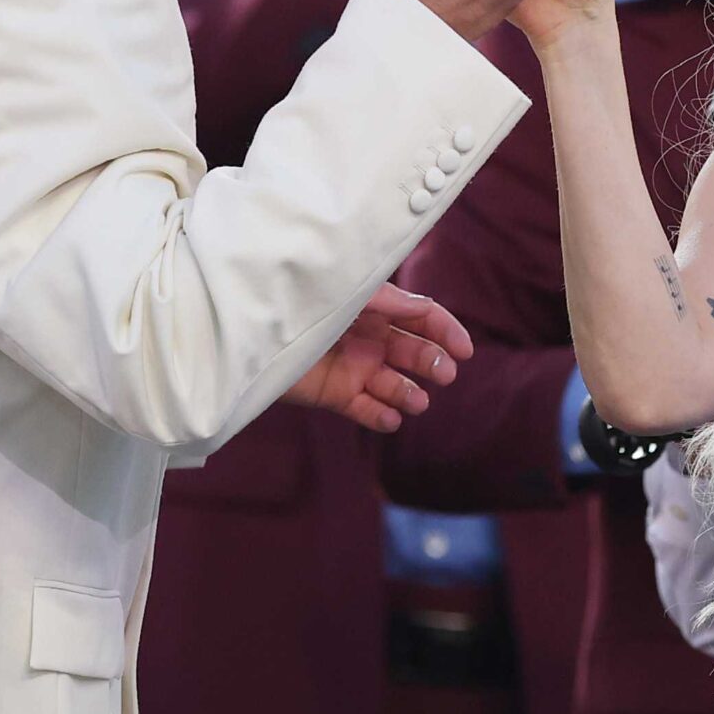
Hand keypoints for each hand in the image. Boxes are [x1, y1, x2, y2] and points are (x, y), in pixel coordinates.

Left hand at [281, 284, 473, 432]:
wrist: (249, 333)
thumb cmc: (299, 302)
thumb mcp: (349, 293)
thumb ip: (388, 300)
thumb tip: (426, 308)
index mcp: (374, 307)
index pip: (420, 317)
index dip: (446, 332)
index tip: (465, 350)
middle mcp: (368, 337)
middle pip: (413, 352)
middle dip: (432, 363)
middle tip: (443, 374)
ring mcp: (353, 366)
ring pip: (394, 384)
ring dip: (410, 394)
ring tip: (416, 402)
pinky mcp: (335, 394)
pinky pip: (367, 410)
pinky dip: (382, 416)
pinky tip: (392, 419)